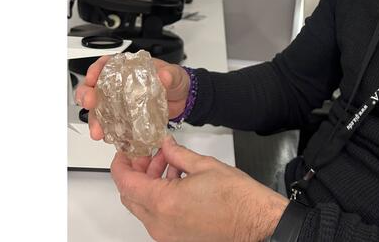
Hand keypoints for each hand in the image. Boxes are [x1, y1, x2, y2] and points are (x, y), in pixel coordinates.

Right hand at [74, 55, 190, 139]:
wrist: (184, 100)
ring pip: (99, 108)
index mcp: (130, 68)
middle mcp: (121, 85)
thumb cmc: (176, 82)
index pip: (107, 65)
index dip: (95, 70)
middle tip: (89, 104)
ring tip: (97, 130)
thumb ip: (170, 74)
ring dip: (94, 119)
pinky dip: (107, 130)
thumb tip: (165, 76)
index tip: (92, 78)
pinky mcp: (125, 117)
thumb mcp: (175, 75)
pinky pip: (111, 123)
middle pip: (96, 87)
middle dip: (87, 95)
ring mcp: (121, 102)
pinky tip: (107, 136)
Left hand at [111, 136, 288, 241]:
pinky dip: (159, 198)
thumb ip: (177, 154)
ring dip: (149, 184)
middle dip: (136, 172)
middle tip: (148, 155)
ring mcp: (167, 234)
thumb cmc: (238, 200)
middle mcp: (160, 223)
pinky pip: (158, 217)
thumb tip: (165, 145)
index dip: (121, 164)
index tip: (125, 153)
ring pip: (143, 207)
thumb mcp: (204, 165)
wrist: (257, 223)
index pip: (125, 182)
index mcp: (163, 202)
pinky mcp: (177, 239)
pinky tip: (176, 180)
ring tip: (167, 164)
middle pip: (130, 196)